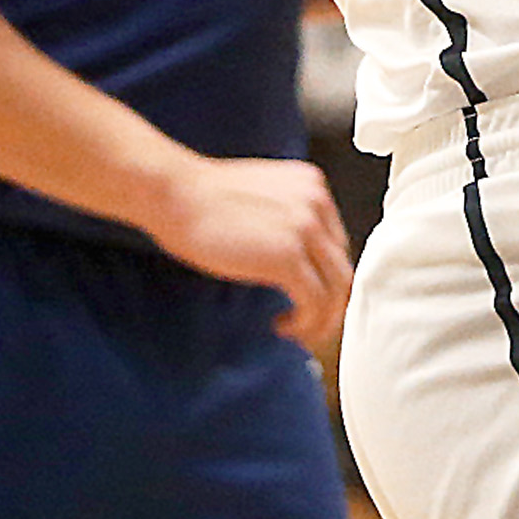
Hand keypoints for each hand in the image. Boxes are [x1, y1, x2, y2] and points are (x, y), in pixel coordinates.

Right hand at [146, 155, 353, 346]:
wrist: (177, 195)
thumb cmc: (202, 201)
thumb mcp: (261, 200)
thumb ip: (286, 219)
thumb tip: (297, 259)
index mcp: (313, 186)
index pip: (336, 243)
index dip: (325, 276)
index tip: (308, 297)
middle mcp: (317, 203)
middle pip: (341, 265)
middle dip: (328, 301)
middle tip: (307, 322)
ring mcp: (306, 228)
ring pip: (336, 288)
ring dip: (321, 318)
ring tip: (296, 331)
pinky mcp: (288, 256)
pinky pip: (314, 301)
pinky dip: (305, 322)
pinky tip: (282, 325)